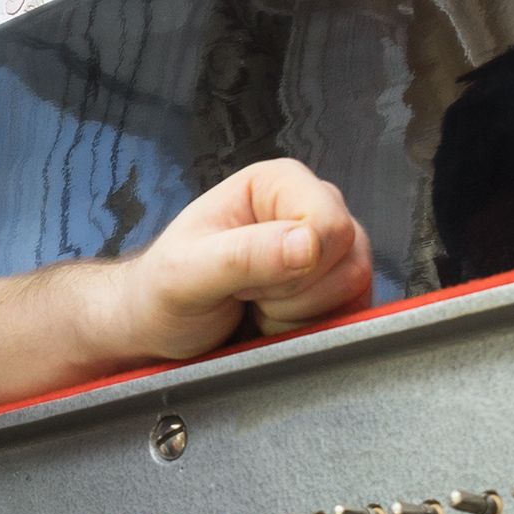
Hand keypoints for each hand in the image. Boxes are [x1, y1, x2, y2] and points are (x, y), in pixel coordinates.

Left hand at [108, 159, 372, 361]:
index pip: (329, 223)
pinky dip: (310, 329)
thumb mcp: (185, 274)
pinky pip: (352, 313)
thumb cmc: (161, 293)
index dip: (293, 265)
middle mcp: (310, 206)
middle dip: (294, 293)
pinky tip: (272, 321)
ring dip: (299, 314)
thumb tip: (308, 244)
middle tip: (244, 294)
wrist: (158, 331)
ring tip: (254, 305)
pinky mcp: (335, 287)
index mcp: (277, 182)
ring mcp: (328, 249)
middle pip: (349, 257)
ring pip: (354, 288)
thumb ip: (243, 256)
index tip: (244, 279)